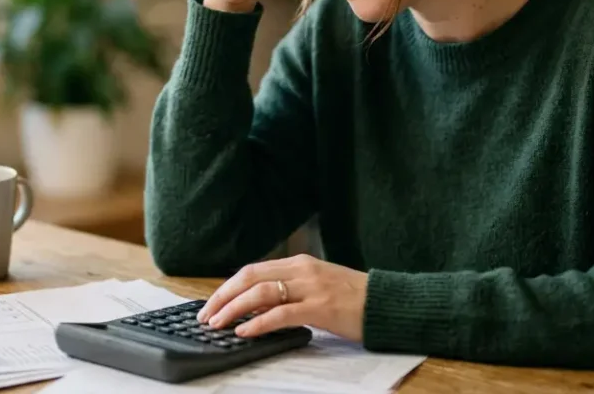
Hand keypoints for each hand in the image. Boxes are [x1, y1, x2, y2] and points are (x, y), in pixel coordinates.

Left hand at [195, 254, 368, 341]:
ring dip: (234, 308)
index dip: (228, 287)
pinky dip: (259, 322)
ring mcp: (311, 287)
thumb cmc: (353, 298)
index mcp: (299, 263)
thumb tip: (256, 304)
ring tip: (219, 324)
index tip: (211, 303)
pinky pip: (281, 313)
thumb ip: (289, 291)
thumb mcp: (317, 286)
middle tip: (205, 315)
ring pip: (261, 292)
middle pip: (250, 277)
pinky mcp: (321, 308)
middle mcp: (302, 270)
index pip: (252, 270)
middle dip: (223, 296)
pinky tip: (245, 331)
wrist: (387, 303)